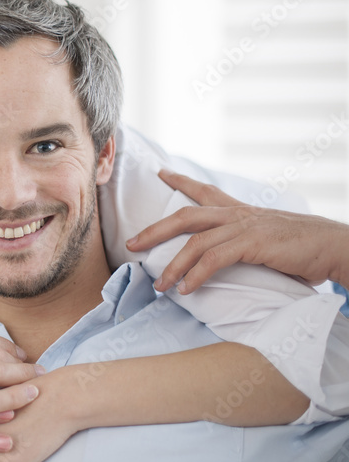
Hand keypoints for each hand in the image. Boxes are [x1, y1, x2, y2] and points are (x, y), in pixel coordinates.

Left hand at [127, 169, 348, 292]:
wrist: (336, 246)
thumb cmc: (305, 249)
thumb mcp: (269, 240)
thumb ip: (246, 244)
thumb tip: (229, 258)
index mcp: (241, 211)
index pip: (205, 190)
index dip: (181, 181)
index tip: (161, 172)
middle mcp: (238, 215)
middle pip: (185, 216)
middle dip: (155, 230)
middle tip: (132, 243)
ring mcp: (244, 227)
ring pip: (195, 242)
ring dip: (173, 266)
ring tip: (159, 284)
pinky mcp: (252, 244)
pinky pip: (214, 259)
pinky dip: (196, 275)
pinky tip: (185, 289)